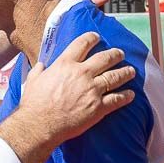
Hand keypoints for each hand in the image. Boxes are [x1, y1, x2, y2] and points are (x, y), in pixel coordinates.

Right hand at [0, 32, 134, 162]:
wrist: (40, 125)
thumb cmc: (34, 104)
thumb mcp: (32, 80)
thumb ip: (39, 70)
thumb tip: (41, 65)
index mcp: (65, 64)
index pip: (83, 43)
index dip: (92, 38)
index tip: (97, 37)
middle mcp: (82, 73)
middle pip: (105, 58)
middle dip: (115, 54)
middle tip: (120, 53)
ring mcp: (92, 90)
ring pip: (115, 76)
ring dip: (125, 72)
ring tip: (131, 71)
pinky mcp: (98, 107)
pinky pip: (117, 99)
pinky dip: (126, 96)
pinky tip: (131, 94)